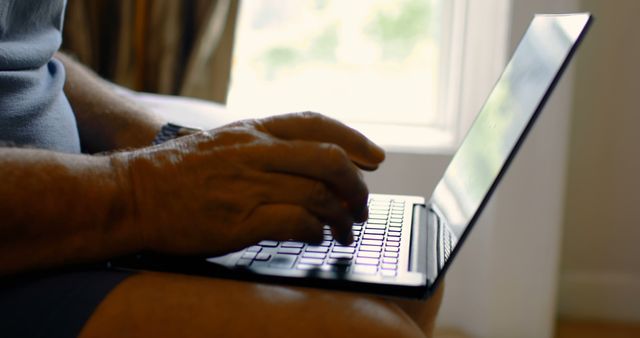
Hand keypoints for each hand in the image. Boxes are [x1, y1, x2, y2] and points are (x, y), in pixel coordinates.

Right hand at [112, 112, 384, 255]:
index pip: (317, 123)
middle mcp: (256, 152)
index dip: (354, 138)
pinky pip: (297, 221)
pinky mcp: (240, 219)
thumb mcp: (223, 142)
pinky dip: (315, 230)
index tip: (374, 158)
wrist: (133, 194)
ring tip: (343, 231)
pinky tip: (315, 237)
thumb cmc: (177, 172)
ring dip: (341, 216)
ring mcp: (249, 185)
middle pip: (330, 159)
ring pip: (319, 194)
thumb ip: (262, 146)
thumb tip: (306, 163)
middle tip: (360, 205)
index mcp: (253, 130)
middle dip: (356, 185)